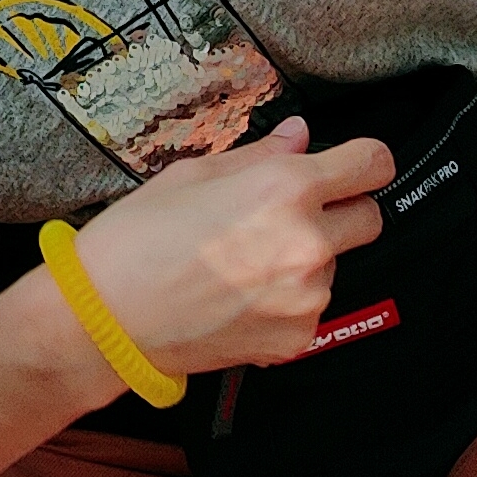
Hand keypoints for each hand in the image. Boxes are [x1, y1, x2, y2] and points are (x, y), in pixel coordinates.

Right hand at [57, 116, 394, 384]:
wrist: (103, 319)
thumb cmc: (133, 242)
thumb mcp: (188, 177)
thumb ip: (258, 156)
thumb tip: (299, 139)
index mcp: (284, 189)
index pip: (372, 164)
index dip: (362, 161)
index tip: (350, 166)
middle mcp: (307, 241)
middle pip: (369, 217)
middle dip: (338, 211)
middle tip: (285, 218)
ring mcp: (307, 295)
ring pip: (336, 265)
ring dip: (306, 260)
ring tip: (243, 265)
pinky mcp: (297, 337)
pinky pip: (311, 308)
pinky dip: (286, 302)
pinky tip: (238, 298)